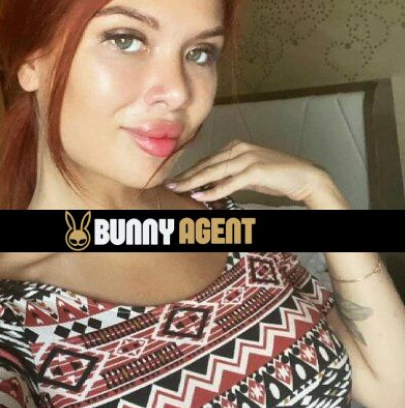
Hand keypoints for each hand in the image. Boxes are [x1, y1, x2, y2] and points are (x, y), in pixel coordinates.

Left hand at [165, 140, 347, 207]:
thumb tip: (208, 186)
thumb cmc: (276, 177)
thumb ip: (228, 177)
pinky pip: (229, 182)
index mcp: (236, 147)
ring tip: (176, 190)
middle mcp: (239, 148)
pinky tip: (198, 195)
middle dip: (185, 176)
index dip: (189, 171)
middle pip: (206, 165)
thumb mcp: (248, 176)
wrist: (305, 177)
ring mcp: (247, 158)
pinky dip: (213, 190)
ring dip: (192, 182)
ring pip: (213, 172)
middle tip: (168, 185)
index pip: (207, 161)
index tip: (174, 180)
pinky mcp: (255, 170)